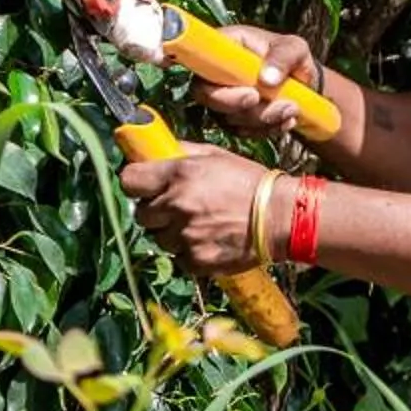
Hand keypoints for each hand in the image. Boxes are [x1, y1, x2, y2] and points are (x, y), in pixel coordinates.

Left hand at [121, 144, 273, 277]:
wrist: (281, 217)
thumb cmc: (251, 182)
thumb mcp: (217, 156)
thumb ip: (183, 152)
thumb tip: (159, 149)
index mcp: (179, 174)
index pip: (129, 180)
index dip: (136, 183)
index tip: (144, 185)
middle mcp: (177, 205)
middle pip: (141, 214)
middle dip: (156, 212)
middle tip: (177, 208)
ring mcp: (185, 235)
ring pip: (159, 239)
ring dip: (172, 233)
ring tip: (199, 226)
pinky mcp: (196, 260)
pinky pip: (178, 258)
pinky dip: (189, 252)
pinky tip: (209, 241)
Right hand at [192, 22, 323, 137]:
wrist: (303, 82)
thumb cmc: (293, 57)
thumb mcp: (295, 49)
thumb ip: (283, 57)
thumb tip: (266, 79)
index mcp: (225, 46)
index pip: (200, 64)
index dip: (215, 83)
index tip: (253, 95)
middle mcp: (215, 72)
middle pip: (209, 97)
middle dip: (246, 109)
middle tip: (282, 106)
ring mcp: (221, 97)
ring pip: (229, 118)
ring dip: (264, 119)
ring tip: (293, 108)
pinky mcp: (230, 117)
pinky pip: (242, 131)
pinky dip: (267, 129)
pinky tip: (287, 119)